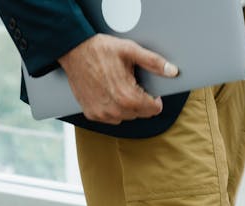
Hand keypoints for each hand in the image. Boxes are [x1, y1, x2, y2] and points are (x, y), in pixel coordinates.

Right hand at [58, 34, 177, 124]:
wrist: (73, 51)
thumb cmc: (100, 49)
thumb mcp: (130, 50)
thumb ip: (153, 62)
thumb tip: (172, 71)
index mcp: (128, 97)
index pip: (153, 109)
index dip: (156, 100)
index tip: (152, 92)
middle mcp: (115, 110)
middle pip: (140, 114)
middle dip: (141, 101)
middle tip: (132, 83)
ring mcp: (103, 114)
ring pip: (126, 117)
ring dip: (127, 106)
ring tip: (119, 87)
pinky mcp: (92, 114)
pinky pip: (110, 118)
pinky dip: (113, 108)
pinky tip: (108, 93)